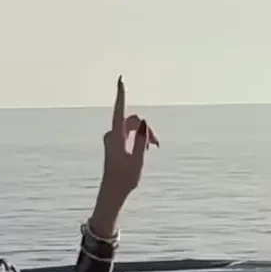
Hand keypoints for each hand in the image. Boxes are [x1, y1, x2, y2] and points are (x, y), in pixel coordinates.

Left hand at [101, 76, 158, 202]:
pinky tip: (146, 149)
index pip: (120, 111)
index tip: (120, 79)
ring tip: (154, 148)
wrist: (113, 192)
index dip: (121, 94)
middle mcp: (113, 135)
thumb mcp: (138, 159)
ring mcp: (114, 139)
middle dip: (146, 128)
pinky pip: (130, 133)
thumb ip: (141, 139)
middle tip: (157, 144)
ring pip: (133, 127)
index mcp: (116, 137)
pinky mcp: (116, 143)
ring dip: (145, 134)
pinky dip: (139, 138)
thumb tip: (144, 122)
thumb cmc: (125, 178)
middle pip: (133, 121)